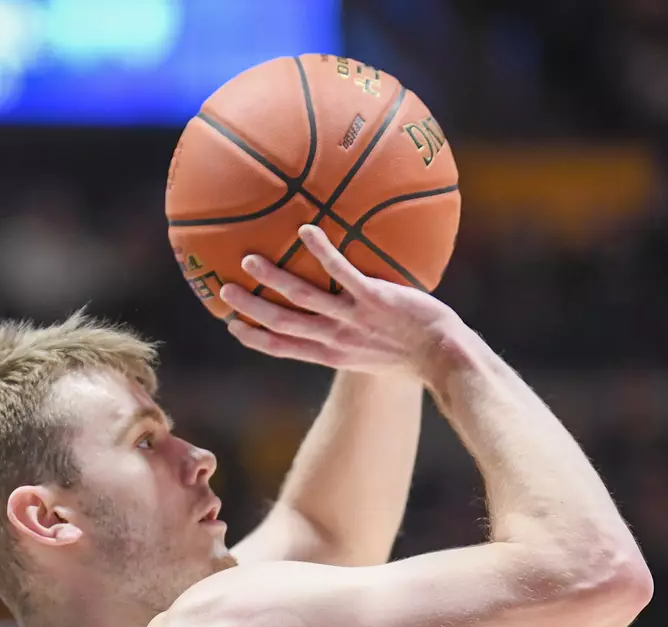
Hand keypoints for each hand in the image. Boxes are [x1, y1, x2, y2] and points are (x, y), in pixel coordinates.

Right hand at [219, 225, 460, 383]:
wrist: (444, 356)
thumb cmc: (416, 352)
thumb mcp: (375, 352)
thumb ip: (355, 334)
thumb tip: (348, 312)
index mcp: (331, 354)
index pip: (283, 347)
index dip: (255, 338)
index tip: (232, 326)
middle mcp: (335, 339)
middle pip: (281, 323)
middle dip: (250, 309)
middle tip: (223, 290)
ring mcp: (352, 319)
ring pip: (302, 298)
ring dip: (273, 279)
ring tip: (249, 260)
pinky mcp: (374, 299)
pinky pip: (342, 273)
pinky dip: (321, 253)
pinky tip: (305, 230)